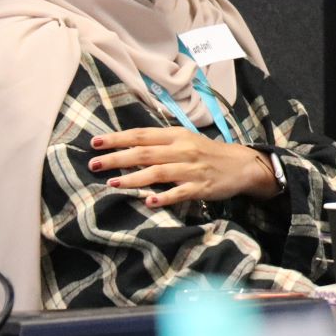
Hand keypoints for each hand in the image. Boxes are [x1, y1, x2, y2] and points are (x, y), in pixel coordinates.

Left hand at [89, 127, 280, 205]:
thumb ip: (160, 142)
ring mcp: (192, 169)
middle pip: (145, 152)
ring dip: (134, 177)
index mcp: (176, 135)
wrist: (241, 164)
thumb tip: (128, 146)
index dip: (118, 138)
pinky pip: (180, 192)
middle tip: (94, 164)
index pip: (142, 134)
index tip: (95, 142)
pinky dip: (164, 196)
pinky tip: (148, 201)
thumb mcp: (185, 140)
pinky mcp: (201, 187)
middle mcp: (182, 149)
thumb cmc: (207, 153)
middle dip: (118, 158)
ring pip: (158, 172)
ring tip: (113, 183)